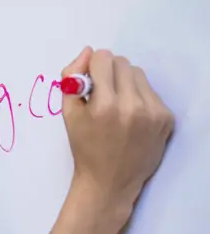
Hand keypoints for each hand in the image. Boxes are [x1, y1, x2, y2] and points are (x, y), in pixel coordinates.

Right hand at [61, 47, 174, 223]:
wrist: (109, 182)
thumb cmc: (84, 147)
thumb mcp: (68, 113)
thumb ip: (71, 78)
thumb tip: (88, 52)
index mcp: (104, 105)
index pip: (103, 58)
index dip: (92, 66)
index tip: (89, 80)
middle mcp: (131, 106)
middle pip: (122, 63)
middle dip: (109, 72)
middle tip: (102, 93)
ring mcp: (153, 113)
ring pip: (138, 74)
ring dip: (125, 82)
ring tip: (117, 105)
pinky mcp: (166, 119)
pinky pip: (151, 91)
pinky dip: (139, 97)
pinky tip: (131, 116)